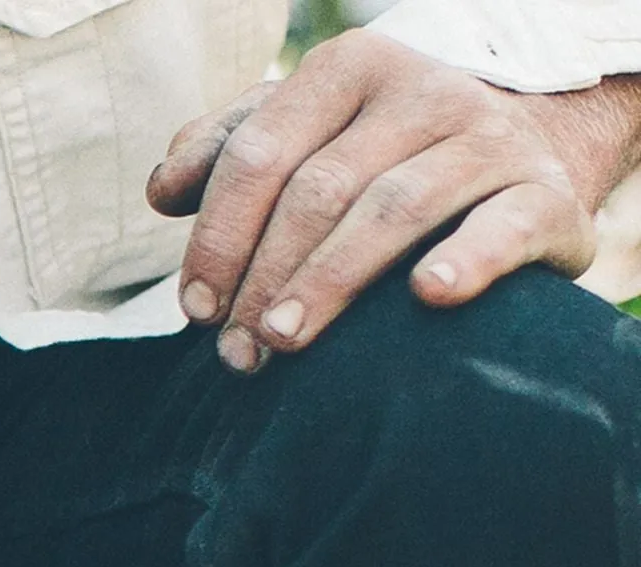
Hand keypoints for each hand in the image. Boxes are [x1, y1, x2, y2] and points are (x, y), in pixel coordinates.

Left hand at [148, 32, 640, 371]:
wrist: (520, 154)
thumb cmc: (379, 160)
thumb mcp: (303, 137)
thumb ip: (228, 153)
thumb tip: (163, 187)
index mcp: (350, 70)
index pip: (260, 154)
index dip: (218, 237)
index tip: (196, 309)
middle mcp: (423, 91)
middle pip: (319, 189)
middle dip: (264, 279)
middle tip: (234, 354)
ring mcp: (487, 138)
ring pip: (393, 208)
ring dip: (329, 282)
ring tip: (282, 342)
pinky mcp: (544, 195)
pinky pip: (504, 225)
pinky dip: (468, 259)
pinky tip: (427, 295)